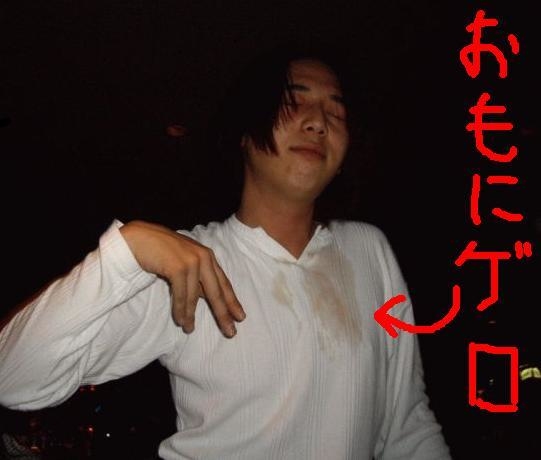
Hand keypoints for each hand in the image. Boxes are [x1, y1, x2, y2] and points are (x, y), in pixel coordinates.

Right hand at [120, 220, 244, 336]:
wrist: (140, 238)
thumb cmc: (162, 251)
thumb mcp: (185, 263)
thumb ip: (198, 279)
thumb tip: (209, 299)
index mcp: (208, 256)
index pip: (223, 283)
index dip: (232, 301)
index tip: (240, 317)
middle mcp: (203, 257)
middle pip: (216, 292)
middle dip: (223, 313)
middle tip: (231, 332)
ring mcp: (191, 261)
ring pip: (195, 296)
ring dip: (191, 315)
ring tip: (189, 329)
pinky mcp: (178, 266)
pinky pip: (181, 294)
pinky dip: (180, 309)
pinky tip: (180, 320)